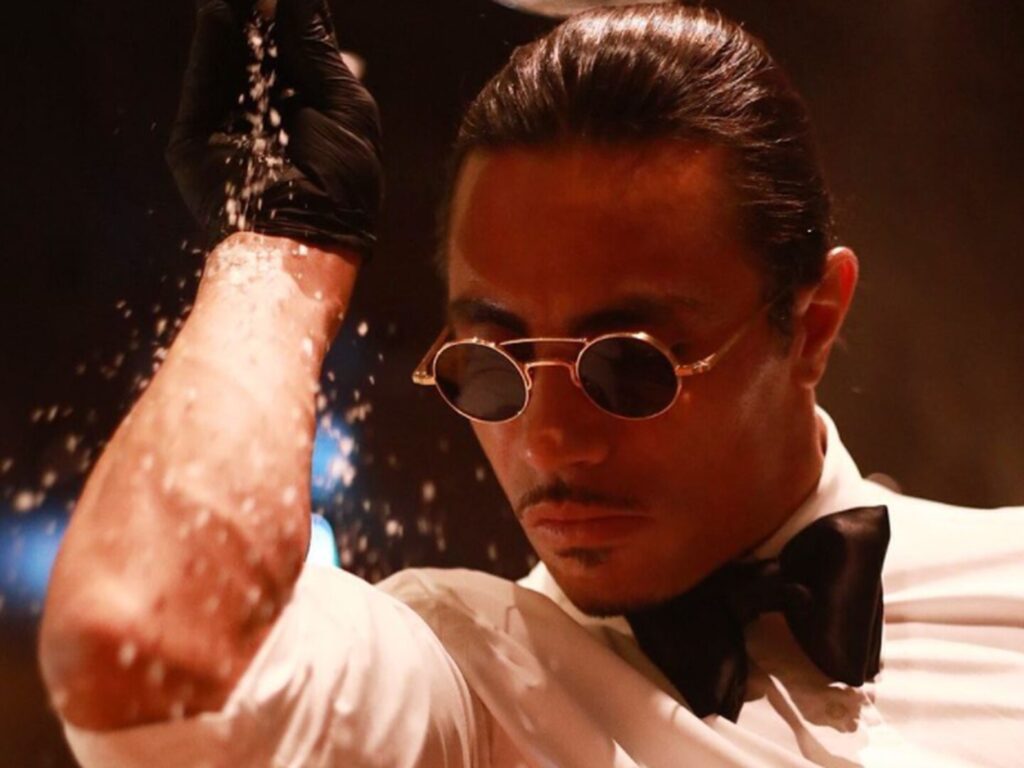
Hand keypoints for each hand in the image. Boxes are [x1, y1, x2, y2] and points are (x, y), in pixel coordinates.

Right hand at [166, 0, 382, 257]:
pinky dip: (211, 44)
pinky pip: (204, 79)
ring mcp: (231, 122)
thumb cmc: (342, 183)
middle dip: (260, 11)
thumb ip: (315, 48)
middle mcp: (270, 113)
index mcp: (312, 109)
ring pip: (228, 55)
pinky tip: (219, 10)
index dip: (291, 13)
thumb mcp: (343, 105)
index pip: (297, 45)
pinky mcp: (198, 135)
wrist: (305, 237)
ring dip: (234, 18)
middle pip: (259, 44)